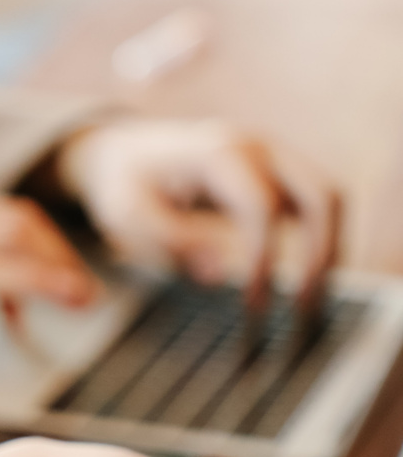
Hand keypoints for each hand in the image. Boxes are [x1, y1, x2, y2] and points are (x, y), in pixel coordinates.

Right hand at [0, 160, 99, 381]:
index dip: (31, 242)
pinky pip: (0, 267)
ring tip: (77, 299)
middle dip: (55, 253)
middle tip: (76, 290)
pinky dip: (44, 282)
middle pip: (13, 215)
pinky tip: (65, 301)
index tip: (49, 274)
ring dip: (57, 268)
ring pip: (16, 234)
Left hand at [55, 119, 340, 302]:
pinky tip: (309, 281)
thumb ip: (170, 241)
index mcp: (219, 152)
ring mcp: (273, 156)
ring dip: (331, 249)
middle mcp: (257, 146)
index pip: (263, 206)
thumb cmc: (124, 186)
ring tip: (312, 303)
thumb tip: (218, 273)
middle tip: (305, 311)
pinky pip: (318, 204)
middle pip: (320, 194)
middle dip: (321, 254)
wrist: (124, 154)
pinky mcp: (278, 174)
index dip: (264, 259)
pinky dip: (323, 240)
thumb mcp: (129, 216)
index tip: (254, 308)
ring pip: (330, 197)